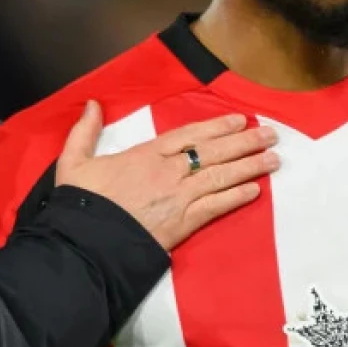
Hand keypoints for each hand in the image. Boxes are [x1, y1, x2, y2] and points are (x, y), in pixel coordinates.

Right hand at [55, 100, 278, 249]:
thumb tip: (92, 104)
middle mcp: (168, 172)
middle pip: (213, 152)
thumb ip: (84, 132)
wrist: (85, 243)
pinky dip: (236, 197)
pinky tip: (255, 191)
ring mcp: (178, 197)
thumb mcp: (73, 162)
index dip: (217, 126)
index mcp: (145, 154)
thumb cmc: (80, 204)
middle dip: (244, 142)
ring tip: (273, 159)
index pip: (189, 135)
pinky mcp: (183, 223)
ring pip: (220, 176)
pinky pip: (216, 207)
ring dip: (249, 167)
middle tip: (271, 134)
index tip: (239, 120)